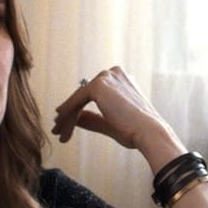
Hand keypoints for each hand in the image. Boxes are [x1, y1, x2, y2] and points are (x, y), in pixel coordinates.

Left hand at [52, 67, 179, 157]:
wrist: (149, 133)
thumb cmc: (135, 131)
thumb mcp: (109, 123)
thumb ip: (92, 118)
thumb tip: (74, 117)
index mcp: (121, 80)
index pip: (93, 94)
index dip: (77, 110)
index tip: (67, 126)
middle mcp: (114, 73)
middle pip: (83, 95)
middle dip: (70, 114)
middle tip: (58, 131)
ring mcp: (106, 77)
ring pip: (78, 98)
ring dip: (66, 117)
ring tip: (59, 134)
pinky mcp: (99, 85)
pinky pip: (76, 100)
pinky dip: (66, 114)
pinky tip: (59, 125)